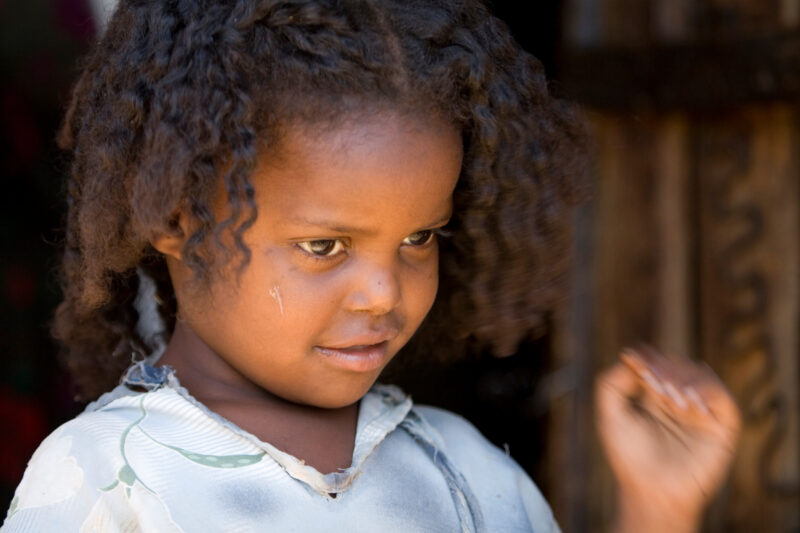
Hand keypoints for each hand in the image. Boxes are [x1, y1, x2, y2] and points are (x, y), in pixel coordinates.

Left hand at [595, 345, 740, 532]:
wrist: (652, 491)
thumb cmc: (629, 458)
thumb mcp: (609, 416)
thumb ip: (610, 383)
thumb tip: (632, 357)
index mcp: (653, 396)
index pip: (655, 362)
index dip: (646, 357)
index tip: (634, 360)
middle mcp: (678, 400)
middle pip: (677, 363)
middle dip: (664, 368)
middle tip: (652, 382)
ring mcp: (701, 411)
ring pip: (700, 374)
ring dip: (683, 378)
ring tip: (669, 397)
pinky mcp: (722, 426)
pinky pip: (723, 398)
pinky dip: (708, 391)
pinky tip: (689, 402)